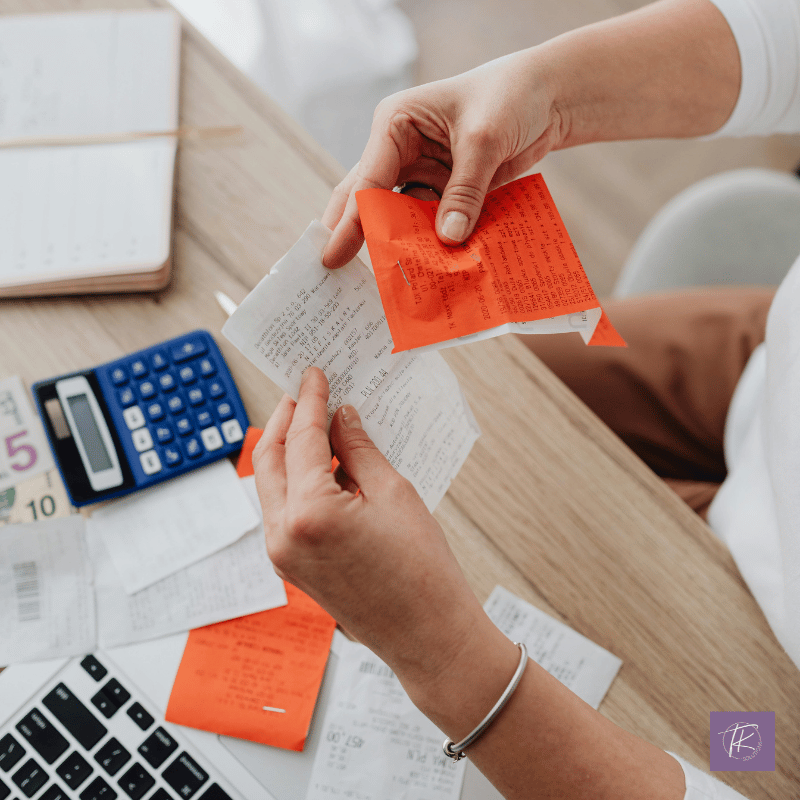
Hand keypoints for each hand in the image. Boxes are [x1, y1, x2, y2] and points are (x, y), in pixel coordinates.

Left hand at [252, 367, 507, 708]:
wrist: (428, 635)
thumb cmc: (421, 568)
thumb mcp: (394, 493)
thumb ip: (358, 450)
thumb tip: (342, 418)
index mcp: (308, 513)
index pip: (303, 439)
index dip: (311, 401)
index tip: (314, 375)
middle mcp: (282, 534)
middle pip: (270, 459)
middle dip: (286, 421)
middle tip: (304, 393)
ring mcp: (281, 555)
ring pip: (270, 486)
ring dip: (287, 451)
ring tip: (313, 424)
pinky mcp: (290, 567)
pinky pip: (281, 510)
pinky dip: (294, 482)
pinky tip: (320, 465)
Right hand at [321, 49, 564, 267]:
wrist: (549, 97)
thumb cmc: (511, 96)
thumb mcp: (485, 140)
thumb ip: (464, 191)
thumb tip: (448, 239)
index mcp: (395, 124)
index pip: (368, 179)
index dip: (351, 221)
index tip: (333, 257)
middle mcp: (400, 149)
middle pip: (369, 199)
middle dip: (358, 235)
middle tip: (337, 273)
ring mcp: (421, 172)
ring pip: (398, 216)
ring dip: (399, 244)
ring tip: (386, 281)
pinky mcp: (444, 190)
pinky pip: (430, 222)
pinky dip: (429, 244)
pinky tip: (426, 269)